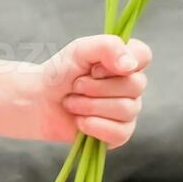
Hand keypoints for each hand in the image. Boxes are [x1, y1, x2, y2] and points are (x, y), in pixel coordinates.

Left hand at [16, 35, 150, 148]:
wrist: (39, 102)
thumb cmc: (60, 73)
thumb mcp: (79, 50)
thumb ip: (107, 47)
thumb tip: (130, 65)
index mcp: (124, 61)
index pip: (143, 55)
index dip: (120, 62)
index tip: (95, 68)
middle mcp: (131, 85)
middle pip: (136, 85)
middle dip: (97, 87)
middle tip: (75, 85)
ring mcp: (128, 110)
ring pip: (126, 109)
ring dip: (89, 105)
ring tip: (71, 102)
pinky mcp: (120, 134)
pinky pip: (120, 133)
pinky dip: (93, 125)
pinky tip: (79, 120)